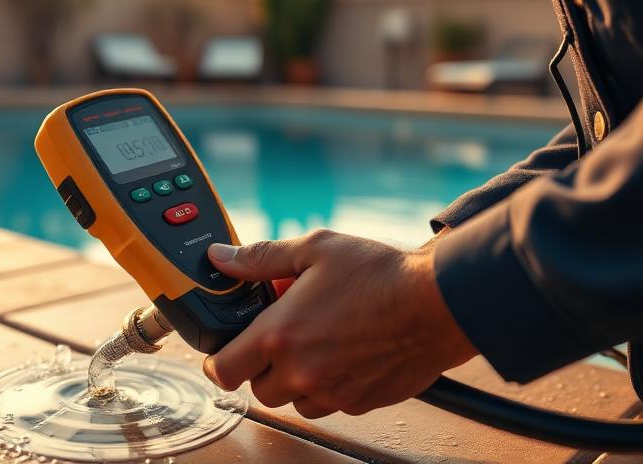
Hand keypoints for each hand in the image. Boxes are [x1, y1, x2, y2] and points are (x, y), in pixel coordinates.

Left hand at [203, 229, 476, 417]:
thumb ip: (261, 258)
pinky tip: (341, 356)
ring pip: (293, 401)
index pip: (223, 369)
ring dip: (294, 379)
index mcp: (281, 334)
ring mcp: (332, 391)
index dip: (216, 361)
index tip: (222, 352)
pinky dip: (326, 387)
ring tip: (314, 344)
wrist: (437, 303)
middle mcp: (302, 370)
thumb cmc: (380, 274)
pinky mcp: (359, 402)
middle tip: (280, 336)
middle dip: (261, 365)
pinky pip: (329, 404)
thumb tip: (223, 258)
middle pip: (257, 388)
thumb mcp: (315, 249)